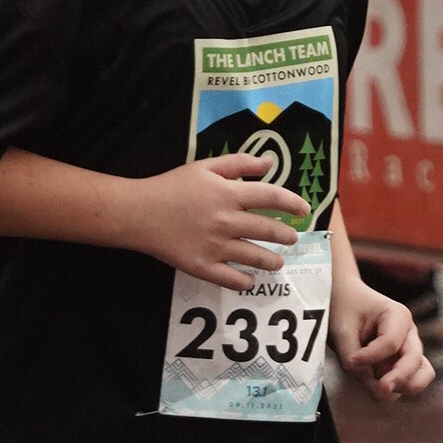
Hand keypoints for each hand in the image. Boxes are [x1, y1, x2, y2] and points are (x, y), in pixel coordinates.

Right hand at [129, 153, 309, 289]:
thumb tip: (270, 162)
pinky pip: (232, 279)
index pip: (272, 197)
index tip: (303, 210)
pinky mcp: (203, 266)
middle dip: (286, 235)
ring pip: (256, 257)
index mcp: (229, 194)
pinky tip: (250, 279)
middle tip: (291, 238)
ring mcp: (216, 246)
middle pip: (269, 230)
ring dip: (272, 261)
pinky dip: (246, 281)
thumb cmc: (172, 186)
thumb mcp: (205, 167)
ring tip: (277, 262)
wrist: (139, 213)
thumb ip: (239, 163)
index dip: (293, 203)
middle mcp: (227, 221)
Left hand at [331, 277, 435, 399]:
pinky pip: (412, 381)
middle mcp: (409, 333)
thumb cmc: (344, 310)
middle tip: (379, 390)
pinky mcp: (403, 363)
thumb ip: (352, 361)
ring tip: (380, 389)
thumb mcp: (341, 331)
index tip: (352, 360)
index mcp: (397, 315)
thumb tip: (371, 387)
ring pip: (423, 374)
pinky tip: (377, 386)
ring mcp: (409, 349)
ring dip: (403, 386)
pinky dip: (398, 389)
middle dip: (398, 378)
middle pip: (414, 361)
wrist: (345, 301)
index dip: (371, 357)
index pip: (391, 343)